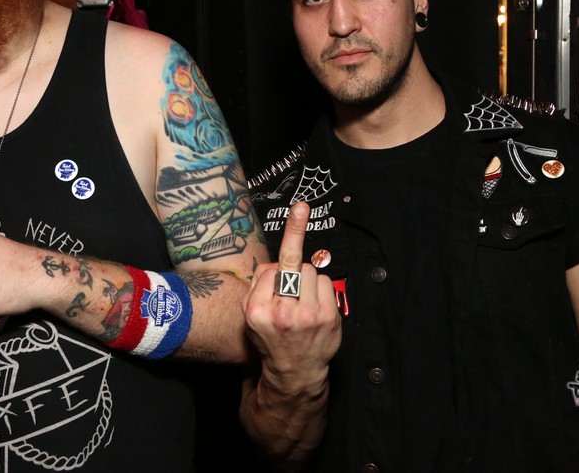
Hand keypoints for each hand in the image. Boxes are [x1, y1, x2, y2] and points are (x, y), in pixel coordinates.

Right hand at [243, 202, 340, 386]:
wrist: (294, 370)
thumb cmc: (271, 336)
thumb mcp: (250, 313)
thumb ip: (258, 283)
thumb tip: (277, 258)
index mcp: (256, 311)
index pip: (269, 268)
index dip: (275, 268)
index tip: (300, 207)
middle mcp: (281, 313)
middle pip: (292, 265)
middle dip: (292, 274)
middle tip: (291, 297)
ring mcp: (307, 316)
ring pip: (310, 271)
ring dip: (308, 281)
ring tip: (302, 304)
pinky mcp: (328, 317)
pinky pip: (326, 282)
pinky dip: (322, 290)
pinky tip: (316, 308)